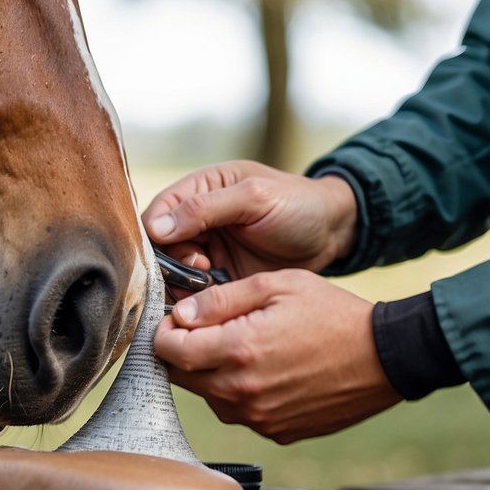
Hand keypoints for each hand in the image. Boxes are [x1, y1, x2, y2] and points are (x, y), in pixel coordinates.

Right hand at [142, 160, 358, 277]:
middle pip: (160, 246)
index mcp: (200, 190)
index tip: (170, 249)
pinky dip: (197, 298)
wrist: (334, 236)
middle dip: (171, 261)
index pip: (158, 211)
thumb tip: (157, 228)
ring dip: (183, 282)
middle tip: (200, 269)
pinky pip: (194, 292)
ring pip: (173, 272)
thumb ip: (205, 208)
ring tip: (209, 283)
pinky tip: (213, 300)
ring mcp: (208, 250)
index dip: (154, 232)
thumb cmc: (298, 205)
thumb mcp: (254, 197)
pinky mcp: (220, 278)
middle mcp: (198, 221)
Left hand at [154, 269, 400, 443]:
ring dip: (213, 373)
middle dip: (185, 352)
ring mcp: (258, 417)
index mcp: (237, 351)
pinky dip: (242, 393)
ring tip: (246, 348)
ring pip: (209, 396)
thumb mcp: (275, 286)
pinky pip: (239, 412)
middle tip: (208, 330)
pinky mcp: (275, 431)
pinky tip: (269, 371)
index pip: (167, 350)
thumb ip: (220, 300)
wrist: (386, 356)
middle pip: (182, 377)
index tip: (178, 320)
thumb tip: (179, 314)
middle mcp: (241, 392)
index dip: (165, 332)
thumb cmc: (333, 314)